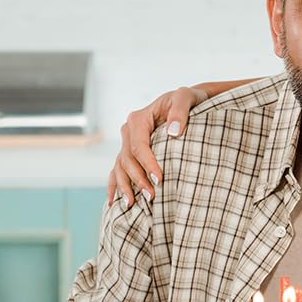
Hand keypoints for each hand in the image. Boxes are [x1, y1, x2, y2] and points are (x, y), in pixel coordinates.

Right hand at [107, 87, 205, 205]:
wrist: (188, 103)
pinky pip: (118, 170)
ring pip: (120, 167)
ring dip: (125, 186)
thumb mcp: (186, 97)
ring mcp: (128, 142)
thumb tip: (172, 132)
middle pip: (128, 159)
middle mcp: (129, 131)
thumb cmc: (188, 99)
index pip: (139, 146)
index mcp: (138, 119)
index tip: (160, 179)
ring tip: (132, 204)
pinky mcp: (131, 152)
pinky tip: (112, 202)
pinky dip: (114, 185)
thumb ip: (180, 110)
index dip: (147, 164)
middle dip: (138, 179)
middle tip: (151, 197)